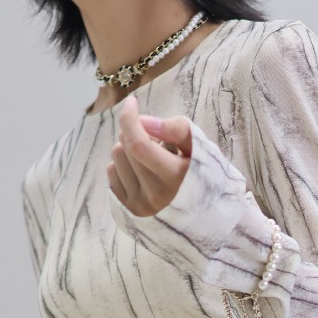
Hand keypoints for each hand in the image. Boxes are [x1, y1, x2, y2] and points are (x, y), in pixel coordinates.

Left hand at [106, 93, 192, 215]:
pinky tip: (142, 172)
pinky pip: (111, 173)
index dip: (130, 119)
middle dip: (135, 132)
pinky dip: (123, 165)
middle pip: (125, 145)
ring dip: (128, 149)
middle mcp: (154, 195)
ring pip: (115, 157)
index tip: (132, 103)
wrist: (206, 214)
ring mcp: (140, 205)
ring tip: (150, 159)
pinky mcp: (129, 210)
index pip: (139, 144)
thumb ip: (175, 130)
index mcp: (174, 178)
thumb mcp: (199, 147)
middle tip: (156, 141)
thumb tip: (143, 120)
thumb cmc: (203, 174)